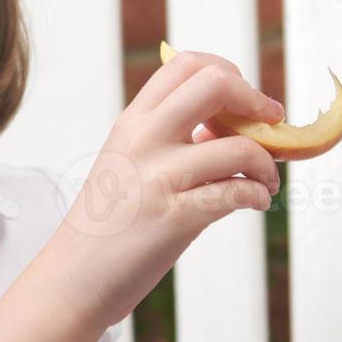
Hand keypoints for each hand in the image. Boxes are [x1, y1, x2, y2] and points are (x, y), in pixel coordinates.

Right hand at [52, 48, 284, 330]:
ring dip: (268, 163)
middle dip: (256, 100)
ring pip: (240, 146)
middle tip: (270, 125)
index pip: (186, 63)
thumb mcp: (128, 162)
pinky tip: (256, 202)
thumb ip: (168, 137)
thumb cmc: (108, 223)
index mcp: (133, 121)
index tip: (245, 103)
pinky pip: (237, 193)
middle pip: (216, 83)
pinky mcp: (175, 219)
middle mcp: (144, 140)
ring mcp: (159, 178)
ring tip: (266, 180)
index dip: (229, 73)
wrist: (72, 279)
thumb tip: (228, 121)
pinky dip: (259, 195)